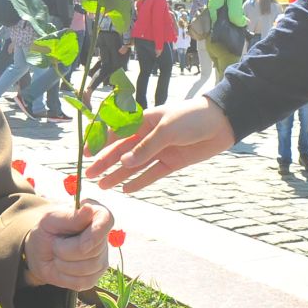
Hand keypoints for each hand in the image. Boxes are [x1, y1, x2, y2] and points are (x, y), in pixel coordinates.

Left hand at [22, 201, 114, 290]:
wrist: (39, 253)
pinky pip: (82, 281)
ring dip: (63, 263)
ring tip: (58, 254)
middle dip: (67, 249)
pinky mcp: (94, 277)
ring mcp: (101, 258)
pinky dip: (65, 276)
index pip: (106, 220)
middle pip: (94, 249)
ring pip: (87, 267)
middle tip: (56, 243)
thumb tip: (89, 209)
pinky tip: (61, 267)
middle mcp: (102, 237)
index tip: (82, 243)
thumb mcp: (51, 220)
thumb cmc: (47, 231)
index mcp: (95, 215)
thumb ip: (71, 217)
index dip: (96, 233)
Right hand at [89, 98, 234, 192]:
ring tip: (103, 186)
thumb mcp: (167, 128)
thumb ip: (146, 147)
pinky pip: (152, 174)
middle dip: (105, 163)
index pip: (116, 131)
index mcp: (144, 120)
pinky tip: (126, 189)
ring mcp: (160, 150)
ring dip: (118, 175)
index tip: (85, 153)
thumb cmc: (193, 117)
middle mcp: (149, 136)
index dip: (100, 142)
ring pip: (134, 165)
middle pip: (122, 151)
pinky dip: (139, 181)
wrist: (222, 123)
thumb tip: (124, 163)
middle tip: (89, 175)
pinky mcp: (172, 162)